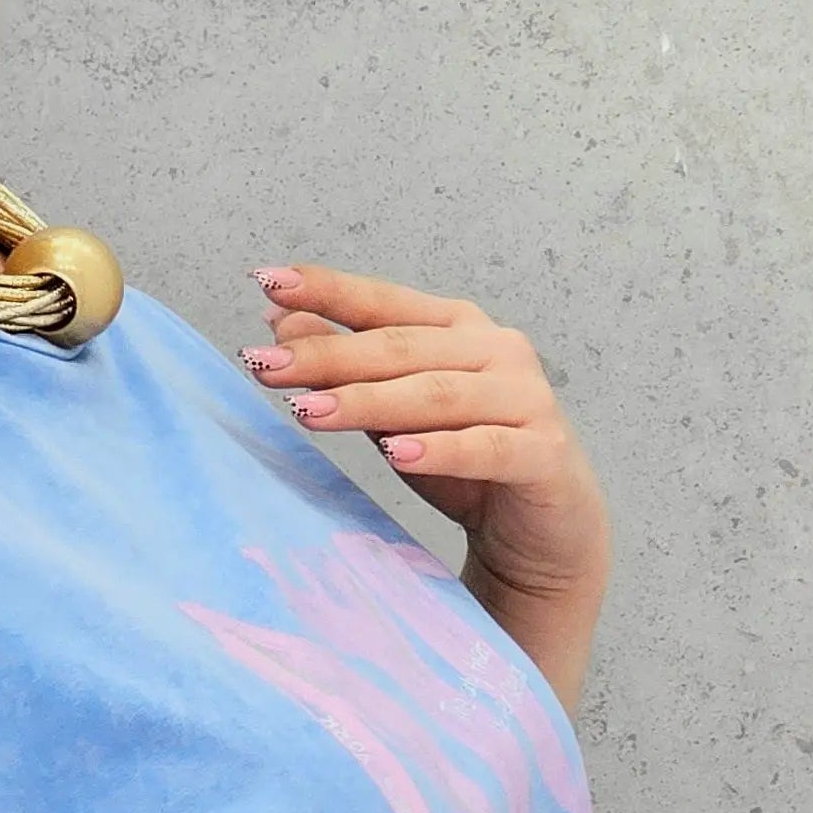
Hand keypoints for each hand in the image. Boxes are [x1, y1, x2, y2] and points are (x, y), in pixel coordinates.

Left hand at [239, 261, 610, 609]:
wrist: (545, 531)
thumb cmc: (466, 466)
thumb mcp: (395, 415)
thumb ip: (349, 368)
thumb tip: (281, 322)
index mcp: (459, 329)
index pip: (384, 303)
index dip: (328, 289)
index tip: (268, 281)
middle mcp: (497, 350)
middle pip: (401, 349)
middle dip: (329, 356)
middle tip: (267, 366)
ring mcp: (526, 398)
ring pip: (436, 395)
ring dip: (369, 403)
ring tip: (309, 412)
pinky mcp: (544, 452)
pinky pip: (485, 448)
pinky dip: (440, 450)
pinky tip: (397, 454)